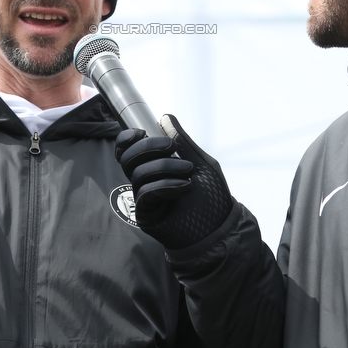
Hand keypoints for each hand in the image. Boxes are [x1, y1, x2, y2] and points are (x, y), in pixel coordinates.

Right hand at [116, 115, 233, 249]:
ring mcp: (145, 198)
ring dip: (164, 167)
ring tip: (188, 172)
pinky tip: (184, 187)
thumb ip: (183, 142)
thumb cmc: (213, 198)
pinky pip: (144, 193)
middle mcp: (146, 181)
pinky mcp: (146, 215)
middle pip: (127, 158)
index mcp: (154, 166)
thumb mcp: (201, 163)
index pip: (127, 150)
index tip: (141, 132)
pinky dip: (165, 185)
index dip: (126, 139)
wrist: (221, 229)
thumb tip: (165, 117)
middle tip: (171, 148)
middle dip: (148, 147)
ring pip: (137, 174)